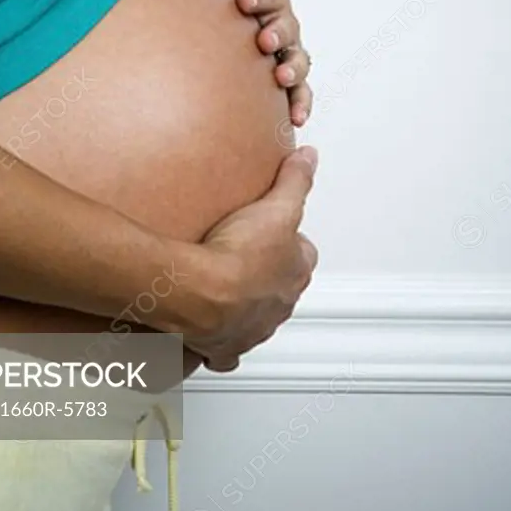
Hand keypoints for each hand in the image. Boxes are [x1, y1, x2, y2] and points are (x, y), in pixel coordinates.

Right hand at [185, 146, 318, 371]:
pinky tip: (204, 333)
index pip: (303, 255)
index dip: (288, 241)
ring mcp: (253, 330)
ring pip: (255, 320)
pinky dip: (217, 344)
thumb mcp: (276, 205)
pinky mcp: (224, 348)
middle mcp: (278, 306)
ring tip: (222, 287)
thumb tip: (309, 158)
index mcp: (295, 273)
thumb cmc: (239, 256)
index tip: (273, 230)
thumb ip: (295, 180)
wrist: (201, 293)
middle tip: (243, 256)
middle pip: (279, 288)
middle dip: (266, 275)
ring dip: (244, 307)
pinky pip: (225, 352)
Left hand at [192, 0, 312, 127]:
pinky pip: (301, 95)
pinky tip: (294, 119)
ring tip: (281, 76)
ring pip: (299, 61)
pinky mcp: (290, 84)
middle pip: (288, 27)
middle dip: (277, 32)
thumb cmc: (229, 6)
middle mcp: (283, 26)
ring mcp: (289, 55)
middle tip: (264, 39)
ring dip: (292, 67)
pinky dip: (301, 105)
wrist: (230, 34)